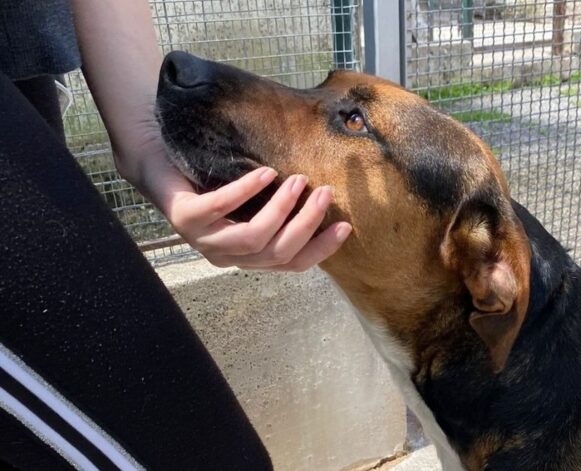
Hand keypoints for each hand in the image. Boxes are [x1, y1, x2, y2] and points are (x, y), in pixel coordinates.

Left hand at [129, 140, 350, 270]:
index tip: (345, 226)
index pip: (291, 263)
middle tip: (324, 192)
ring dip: (282, 208)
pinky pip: (221, 208)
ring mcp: (203, 240)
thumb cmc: (211, 179)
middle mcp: (227, 256)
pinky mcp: (184, 219)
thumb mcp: (250, 200)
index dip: (320, 249)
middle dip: (307, 224)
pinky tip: (266, 173)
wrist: (158, 162)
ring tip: (298, 180)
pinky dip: (248, 190)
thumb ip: (277, 207)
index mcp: (247, 256)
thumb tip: (324, 196)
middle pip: (277, 252)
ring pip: (254, 238)